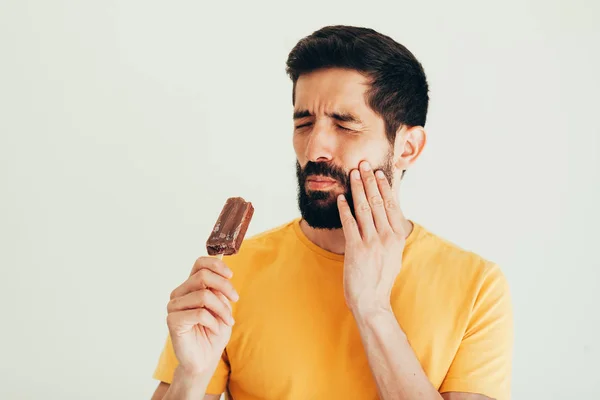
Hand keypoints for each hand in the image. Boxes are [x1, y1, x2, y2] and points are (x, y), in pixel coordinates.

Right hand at [166, 257, 239, 375]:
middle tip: (236, 299)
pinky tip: (215, 329)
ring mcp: (173, 306)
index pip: (199, 263)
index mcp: (191, 287)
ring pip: (203, 296)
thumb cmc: (214, 332)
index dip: (216, 265)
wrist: (205, 360)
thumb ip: (219, 290)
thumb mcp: (223, 307)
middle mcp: (179, 293)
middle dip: (225, 287)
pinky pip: (199, 314)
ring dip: (222, 309)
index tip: (231, 275)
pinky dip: (214, 322)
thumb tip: (224, 275)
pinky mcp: (172, 321)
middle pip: (202, 276)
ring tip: (228, 321)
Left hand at [337, 161, 407, 313]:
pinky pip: (350, 223)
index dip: (383, 186)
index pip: (391, 204)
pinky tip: (341, 198)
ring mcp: (371, 242)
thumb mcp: (394, 254)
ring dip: (357, 188)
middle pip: (377, 201)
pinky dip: (345, 208)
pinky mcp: (356, 248)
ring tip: (353, 174)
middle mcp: (387, 236)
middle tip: (363, 164)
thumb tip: (390, 217)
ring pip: (364, 208)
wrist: (372, 301)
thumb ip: (392, 235)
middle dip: (369, 180)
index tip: (378, 172)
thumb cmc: (381, 278)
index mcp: (398, 236)